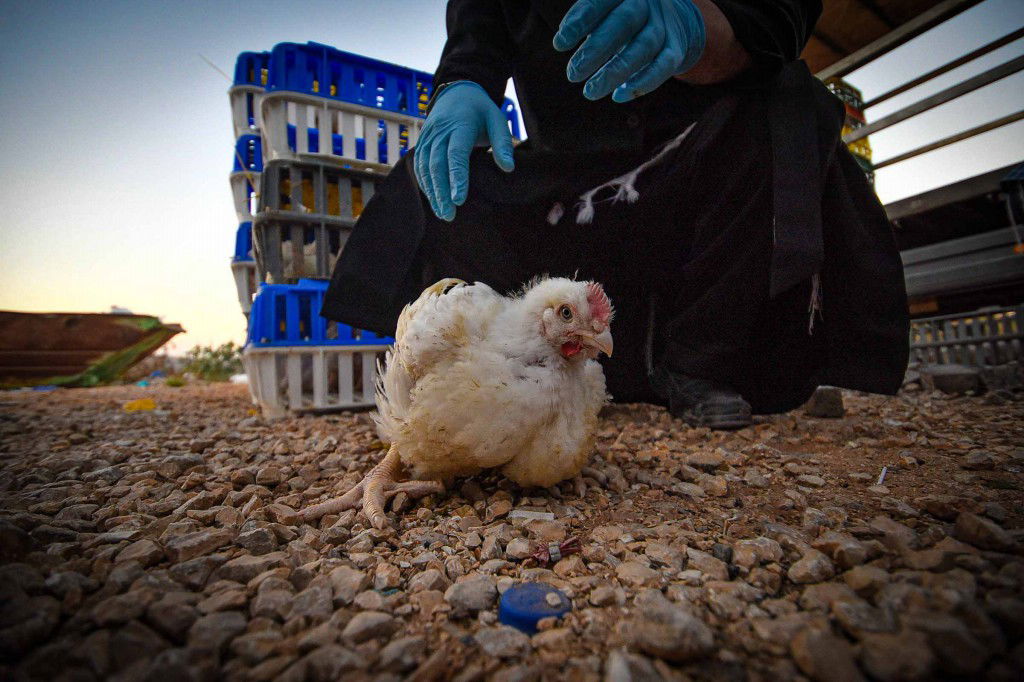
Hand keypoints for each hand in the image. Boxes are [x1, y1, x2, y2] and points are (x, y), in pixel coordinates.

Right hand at [414, 81, 514, 220]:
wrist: (456, 92)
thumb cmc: (481, 111)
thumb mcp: (497, 120)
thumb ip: (503, 143)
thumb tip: (508, 168)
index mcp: (460, 125)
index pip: (456, 155)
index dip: (456, 178)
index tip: (459, 200)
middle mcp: (440, 131)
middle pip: (437, 165)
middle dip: (441, 192)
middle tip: (449, 215)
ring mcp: (428, 137)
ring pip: (425, 168)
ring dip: (432, 192)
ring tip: (442, 213)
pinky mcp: (422, 142)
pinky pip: (420, 165)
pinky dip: (425, 184)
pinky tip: (433, 200)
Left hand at [553, 0, 705, 102]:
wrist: (673, 18)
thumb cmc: (625, 15)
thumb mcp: (607, 8)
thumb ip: (586, 19)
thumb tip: (560, 39)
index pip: (600, 1)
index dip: (580, 21)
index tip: (559, 44)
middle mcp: (648, 3)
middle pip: (623, 23)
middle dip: (595, 50)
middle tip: (572, 74)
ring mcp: (664, 25)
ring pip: (643, 47)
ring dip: (615, 72)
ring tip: (590, 91)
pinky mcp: (676, 48)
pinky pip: (663, 65)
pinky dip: (643, 82)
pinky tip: (618, 96)